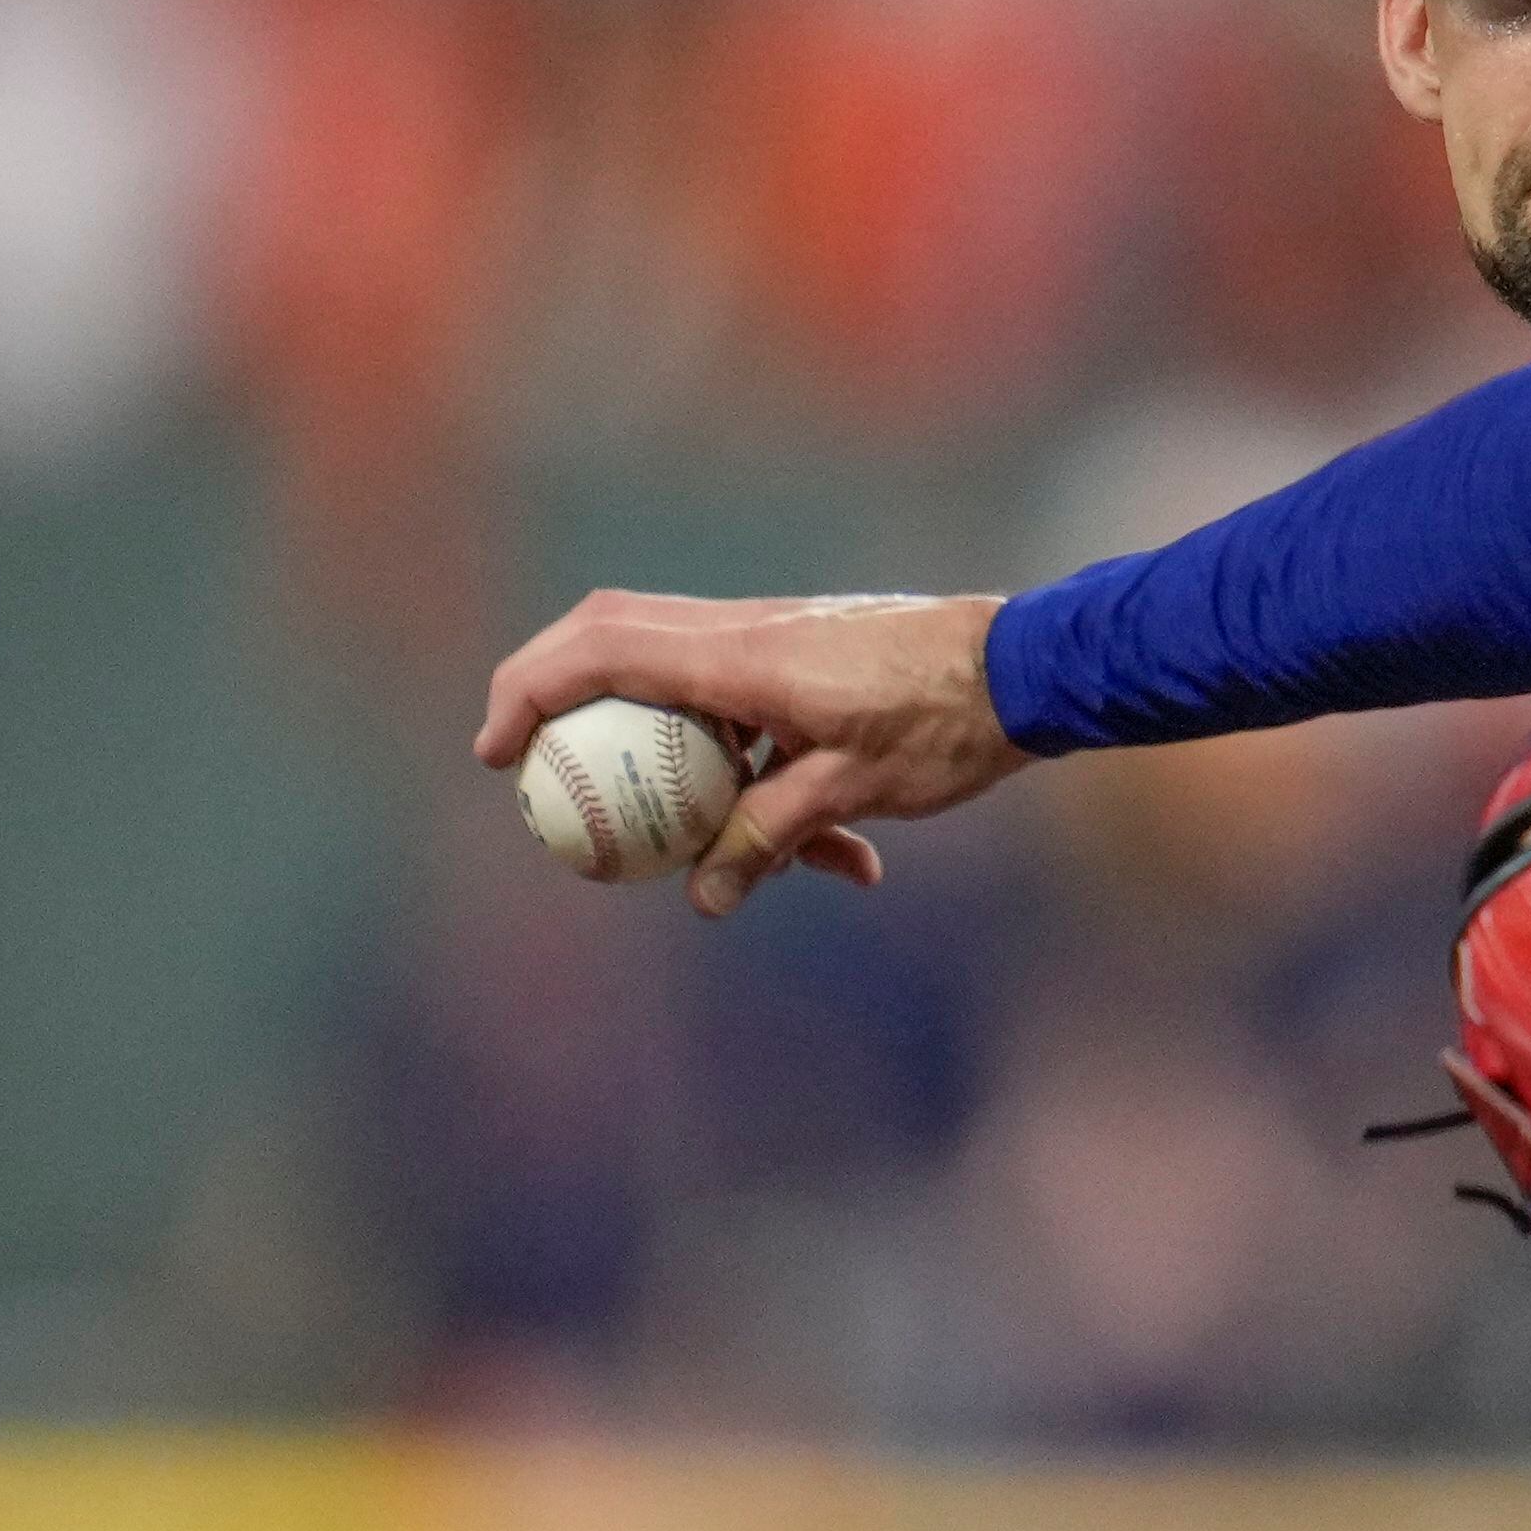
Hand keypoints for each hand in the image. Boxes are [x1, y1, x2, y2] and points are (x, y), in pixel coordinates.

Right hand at [477, 591, 1026, 917]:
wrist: (1033, 668)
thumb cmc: (946, 720)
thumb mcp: (853, 790)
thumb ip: (770, 838)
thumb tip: (701, 898)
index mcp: (739, 652)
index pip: (599, 649)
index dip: (528, 691)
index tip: (496, 753)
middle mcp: (747, 631)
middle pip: (615, 639)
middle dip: (558, 695)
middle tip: (529, 766)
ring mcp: (780, 641)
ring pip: (688, 688)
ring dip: (685, 766)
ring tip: (707, 856)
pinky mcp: (815, 664)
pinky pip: (757, 716)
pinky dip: (772, 782)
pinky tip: (845, 866)